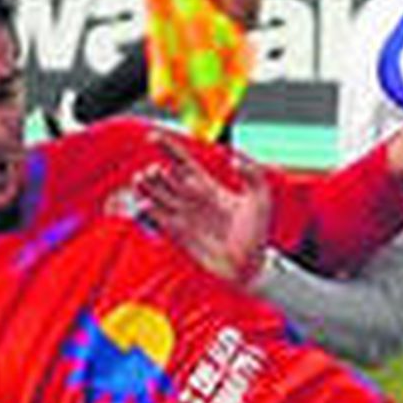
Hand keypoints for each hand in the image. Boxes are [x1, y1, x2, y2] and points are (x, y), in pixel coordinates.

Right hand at [136, 139, 272, 285]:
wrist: (250, 266)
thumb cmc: (257, 233)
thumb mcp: (260, 199)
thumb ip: (252, 175)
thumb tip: (235, 158)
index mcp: (209, 187)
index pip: (183, 162)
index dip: (168, 148)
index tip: (153, 136)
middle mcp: (192, 199)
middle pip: (165, 178)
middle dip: (155, 171)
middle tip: (155, 171)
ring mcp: (183, 216)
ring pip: (157, 196)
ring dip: (147, 187)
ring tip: (141, 179)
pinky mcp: (178, 234)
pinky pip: (157, 219)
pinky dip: (149, 211)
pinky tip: (146, 204)